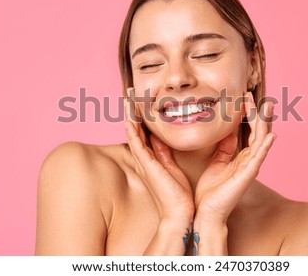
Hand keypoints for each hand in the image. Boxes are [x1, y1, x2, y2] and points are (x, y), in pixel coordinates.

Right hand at [124, 94, 193, 222]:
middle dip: (131, 112)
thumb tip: (160, 139)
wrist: (180, 213)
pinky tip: (129, 119)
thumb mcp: (172, 167)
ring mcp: (144, 162)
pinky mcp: (147, 166)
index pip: (143, 133)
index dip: (139, 117)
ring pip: (133, 134)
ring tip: (127, 100)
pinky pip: (136, 145)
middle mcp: (144, 159)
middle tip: (130, 95)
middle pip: (134, 131)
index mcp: (151, 158)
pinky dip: (132, 132)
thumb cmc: (178, 194)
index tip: (139, 101)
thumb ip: (165, 152)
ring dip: (129, 117)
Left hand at [194, 92, 276, 223]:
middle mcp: (249, 160)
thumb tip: (228, 132)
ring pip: (260, 140)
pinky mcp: (248, 175)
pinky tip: (271, 135)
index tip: (243, 97)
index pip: (248, 131)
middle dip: (258, 113)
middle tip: (257, 95)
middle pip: (257, 132)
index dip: (247, 114)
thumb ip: (224, 147)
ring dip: (264, 122)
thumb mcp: (217, 162)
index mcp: (241, 157)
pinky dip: (265, 146)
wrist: (207, 211)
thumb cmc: (212, 190)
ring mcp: (250, 167)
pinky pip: (259, 158)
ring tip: (267, 106)